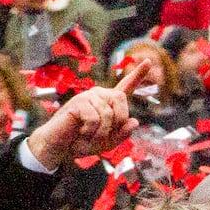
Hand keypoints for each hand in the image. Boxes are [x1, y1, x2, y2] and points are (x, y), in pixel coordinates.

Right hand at [25, 61, 147, 169]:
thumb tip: (134, 121)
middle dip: (117, 122)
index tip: (149, 61)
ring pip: (108, 114)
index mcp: (108, 103)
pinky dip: (89, 132)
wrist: (60, 148)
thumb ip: (122, 134)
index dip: (138, 75)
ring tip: (87, 136)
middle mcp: (99, 95)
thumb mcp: (107, 142)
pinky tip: (80, 132)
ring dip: (100, 133)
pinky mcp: (78, 102)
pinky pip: (94, 119)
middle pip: (121, 99)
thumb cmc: (81, 143)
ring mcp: (88, 97)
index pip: (125, 87)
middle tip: (102, 135)